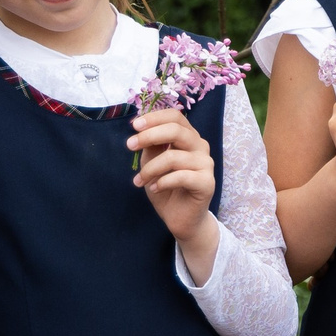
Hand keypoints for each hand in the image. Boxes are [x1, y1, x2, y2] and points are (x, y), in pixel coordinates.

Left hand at [129, 108, 219, 255]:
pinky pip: (181, 177)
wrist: (181, 219)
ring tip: (139, 181)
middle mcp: (200, 147)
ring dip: (150, 169)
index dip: (154, 118)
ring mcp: (206, 164)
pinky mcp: (206, 183)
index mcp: (189, 138)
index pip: (175, 117)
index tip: (134, 126)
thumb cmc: (167, 188)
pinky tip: (154, 189)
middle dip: (149, 136)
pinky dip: (162, 182)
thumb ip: (151, 146)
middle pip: (176, 130)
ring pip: (173, 157)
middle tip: (129, 145)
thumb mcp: (153, 163)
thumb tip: (140, 130)